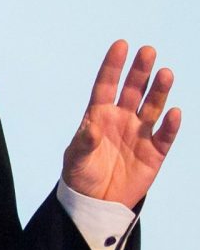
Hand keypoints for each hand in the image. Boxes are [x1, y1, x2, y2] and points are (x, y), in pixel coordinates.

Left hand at [61, 41, 180, 207]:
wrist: (96, 203)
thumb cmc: (80, 177)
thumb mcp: (76, 159)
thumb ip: (84, 141)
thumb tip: (93, 125)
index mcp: (99, 116)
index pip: (106, 85)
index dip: (113, 66)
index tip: (121, 45)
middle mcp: (121, 120)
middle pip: (133, 90)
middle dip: (140, 71)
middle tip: (148, 52)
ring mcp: (140, 134)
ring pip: (153, 107)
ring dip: (160, 91)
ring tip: (165, 74)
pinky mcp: (155, 152)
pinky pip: (165, 135)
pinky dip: (171, 124)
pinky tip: (174, 113)